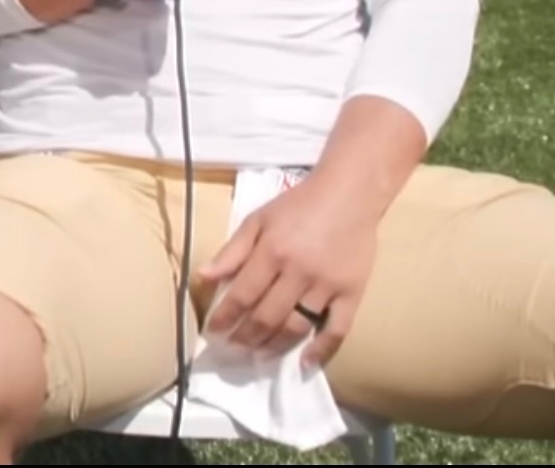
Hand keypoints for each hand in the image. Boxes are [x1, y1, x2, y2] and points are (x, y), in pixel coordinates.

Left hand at [196, 175, 378, 369]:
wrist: (350, 192)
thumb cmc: (299, 204)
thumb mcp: (259, 218)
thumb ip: (232, 250)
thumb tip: (203, 278)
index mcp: (272, 250)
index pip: (242, 295)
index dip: (224, 318)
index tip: (213, 333)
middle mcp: (298, 271)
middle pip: (266, 317)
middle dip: (245, 337)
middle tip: (234, 347)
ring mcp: (326, 284)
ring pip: (296, 327)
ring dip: (273, 345)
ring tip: (259, 352)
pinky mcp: (352, 292)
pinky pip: (337, 330)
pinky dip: (321, 350)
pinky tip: (304, 362)